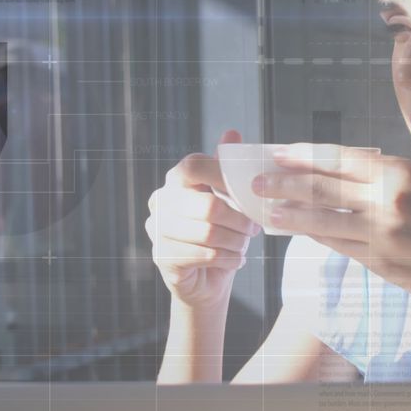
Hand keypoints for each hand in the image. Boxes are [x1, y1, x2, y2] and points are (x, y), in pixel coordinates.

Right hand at [146, 130, 261, 308]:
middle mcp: (161, 201)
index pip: (194, 166)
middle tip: (254, 229)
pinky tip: (234, 259)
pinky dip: (227, 258)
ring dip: (235, 241)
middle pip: (207, 205)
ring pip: (208, 233)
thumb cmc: (220, 231)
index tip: (250, 192)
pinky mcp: (163, 256)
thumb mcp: (229, 198)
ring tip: (244, 245)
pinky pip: (205, 255)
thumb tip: (232, 132)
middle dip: (239, 219)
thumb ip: (228, 167)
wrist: (206, 278)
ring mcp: (157, 229)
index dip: (222, 176)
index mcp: (175, 179)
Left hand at [253, 143, 410, 311]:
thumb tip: (341, 176)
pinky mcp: (379, 260)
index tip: (278, 154)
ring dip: (288, 213)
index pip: (340, 157)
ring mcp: (383, 231)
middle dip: (284, 182)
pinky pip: (335, 244)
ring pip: (321, 218)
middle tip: (257, 181)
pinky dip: (312, 236)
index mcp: (401, 171)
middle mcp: (389, 197)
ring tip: (264, 209)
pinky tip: (294, 231)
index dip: (303, 155)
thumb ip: (387, 181)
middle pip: (323, 186)